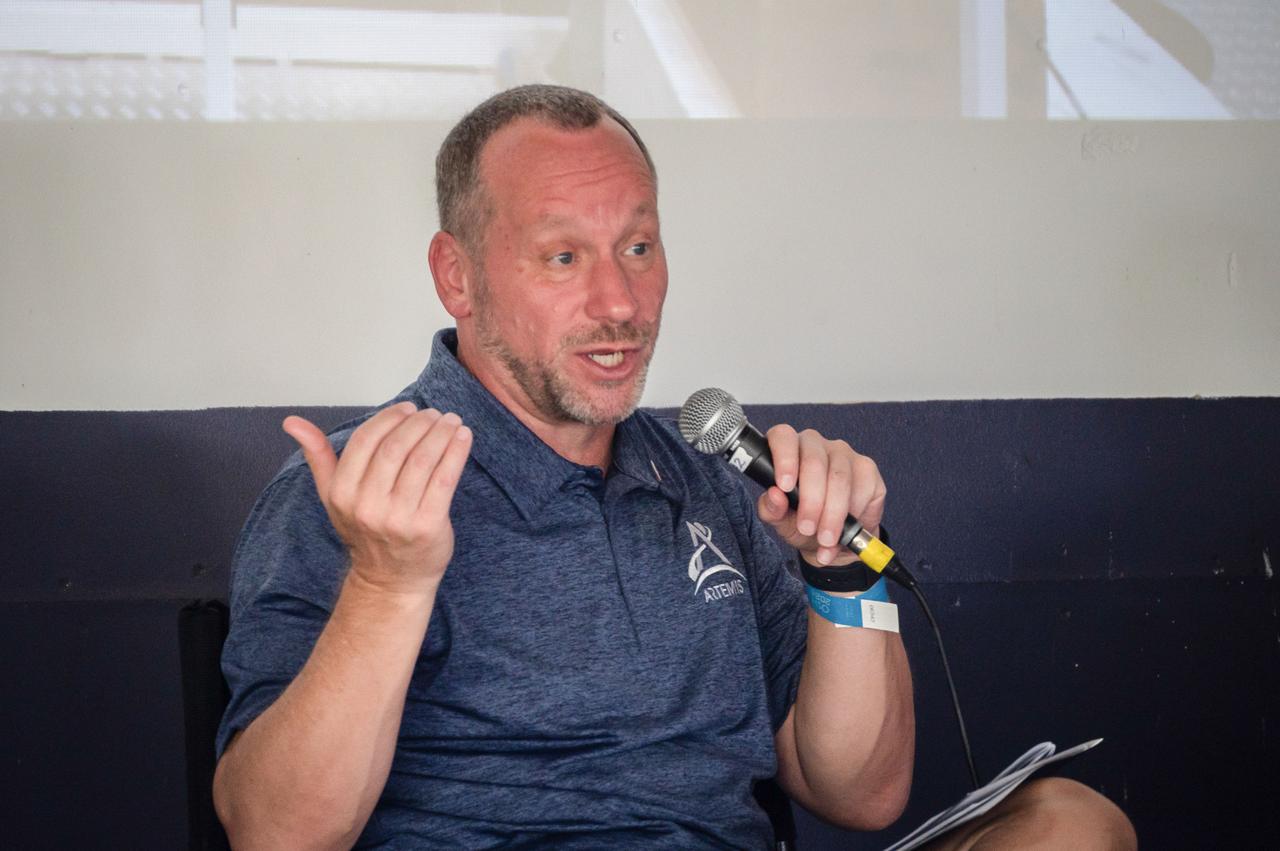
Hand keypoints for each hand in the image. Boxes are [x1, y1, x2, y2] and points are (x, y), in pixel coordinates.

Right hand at [283, 401, 472, 594]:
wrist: (390, 580)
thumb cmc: (365, 531)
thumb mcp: (334, 497)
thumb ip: (318, 457)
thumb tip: (292, 422)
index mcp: (342, 493)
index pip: (365, 441)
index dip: (389, 418)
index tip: (408, 409)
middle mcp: (367, 506)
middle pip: (396, 448)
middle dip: (419, 423)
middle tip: (434, 414)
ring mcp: (398, 517)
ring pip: (422, 460)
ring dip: (440, 433)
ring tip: (451, 421)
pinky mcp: (428, 526)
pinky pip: (444, 479)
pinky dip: (456, 453)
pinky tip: (463, 437)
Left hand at [756, 425, 884, 566]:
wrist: (835, 542)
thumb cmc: (802, 523)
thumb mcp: (781, 522)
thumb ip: (771, 510)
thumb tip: (774, 495)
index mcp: (787, 451)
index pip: (783, 437)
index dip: (784, 458)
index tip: (785, 486)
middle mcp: (814, 445)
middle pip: (814, 462)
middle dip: (811, 501)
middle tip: (808, 528)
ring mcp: (843, 453)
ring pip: (839, 477)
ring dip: (832, 513)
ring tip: (826, 538)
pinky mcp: (867, 467)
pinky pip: (862, 487)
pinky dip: (854, 513)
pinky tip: (848, 526)